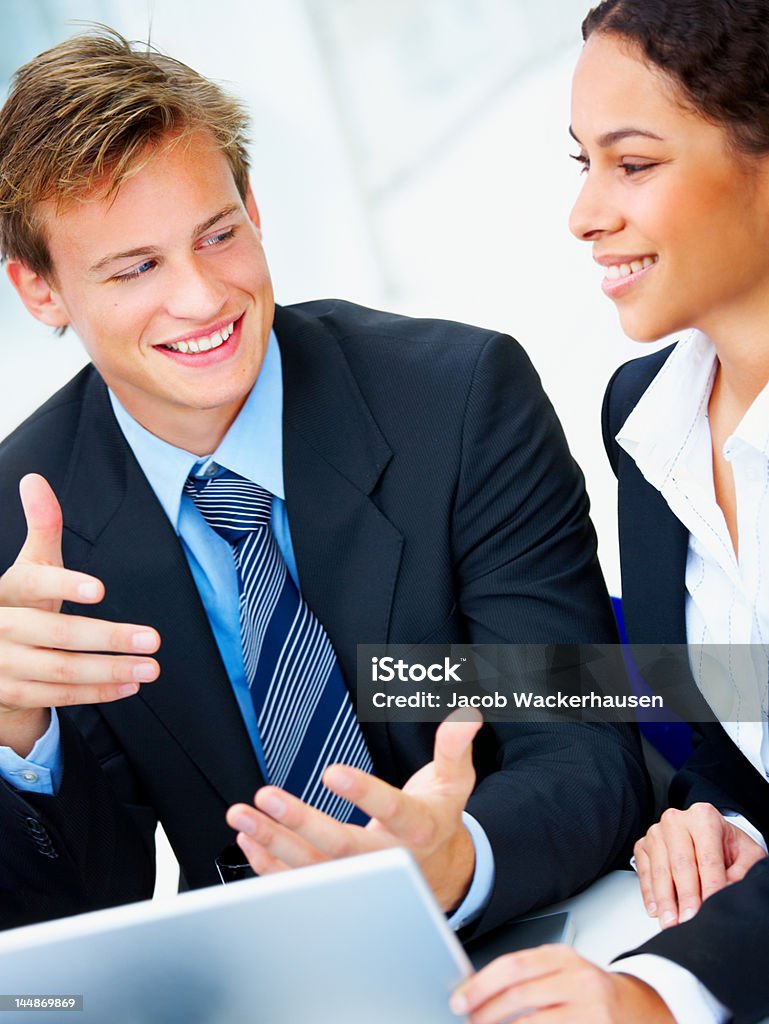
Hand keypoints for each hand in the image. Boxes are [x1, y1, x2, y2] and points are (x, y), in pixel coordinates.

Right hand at [0, 474, 160, 753]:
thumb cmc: (21, 601)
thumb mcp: (31, 565)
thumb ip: (41, 526)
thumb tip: (35, 480)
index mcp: (9, 590)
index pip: (34, 582)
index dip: (65, 585)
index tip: (100, 589)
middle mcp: (0, 627)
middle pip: (57, 634)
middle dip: (109, 638)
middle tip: (153, 638)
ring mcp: (2, 665)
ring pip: (61, 671)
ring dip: (110, 671)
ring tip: (150, 667)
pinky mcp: (12, 694)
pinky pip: (58, 697)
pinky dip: (96, 692)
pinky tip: (129, 685)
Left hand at [226, 711, 481, 910]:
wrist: (441, 875)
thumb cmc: (439, 818)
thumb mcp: (455, 782)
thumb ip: (454, 748)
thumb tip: (465, 716)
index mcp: (419, 829)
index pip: (392, 811)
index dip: (363, 794)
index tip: (332, 772)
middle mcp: (388, 860)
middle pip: (343, 848)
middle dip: (302, 823)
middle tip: (269, 797)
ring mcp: (360, 878)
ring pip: (313, 867)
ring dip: (273, 842)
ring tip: (243, 816)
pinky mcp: (338, 886)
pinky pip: (300, 882)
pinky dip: (270, 864)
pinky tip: (250, 838)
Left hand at [450, 946, 674, 1022]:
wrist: (637, 1009)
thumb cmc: (586, 993)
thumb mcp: (558, 973)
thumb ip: (523, 978)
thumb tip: (473, 991)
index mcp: (563, 958)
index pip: (513, 966)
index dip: (481, 985)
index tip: (459, 999)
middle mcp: (580, 980)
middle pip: (520, 994)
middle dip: (486, 1011)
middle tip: (468, 1019)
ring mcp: (592, 1012)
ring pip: (534, 1023)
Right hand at [634, 802, 766, 926]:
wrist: (708, 832)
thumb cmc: (726, 844)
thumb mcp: (746, 853)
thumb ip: (742, 872)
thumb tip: (727, 891)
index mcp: (704, 817)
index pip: (708, 858)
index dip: (711, 885)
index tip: (712, 907)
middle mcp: (676, 821)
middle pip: (681, 864)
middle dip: (686, 896)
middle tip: (688, 920)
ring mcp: (656, 832)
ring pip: (660, 870)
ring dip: (665, 900)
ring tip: (671, 922)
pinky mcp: (643, 845)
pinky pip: (644, 872)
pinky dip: (649, 893)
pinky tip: (655, 909)